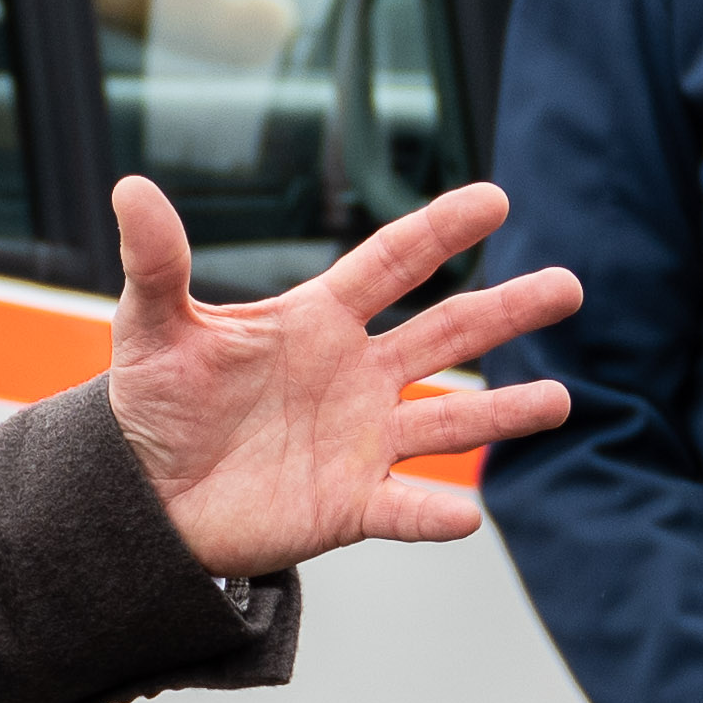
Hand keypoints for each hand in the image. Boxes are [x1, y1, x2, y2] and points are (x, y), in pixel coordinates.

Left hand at [106, 178, 580, 570]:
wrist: (143, 492)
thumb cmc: (153, 403)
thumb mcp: (150, 327)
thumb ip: (157, 262)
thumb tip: (131, 188)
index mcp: (317, 320)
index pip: (392, 264)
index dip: (441, 231)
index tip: (494, 200)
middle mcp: (355, 375)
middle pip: (447, 334)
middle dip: (507, 311)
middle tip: (570, 286)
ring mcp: (361, 439)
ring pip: (449, 420)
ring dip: (504, 412)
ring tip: (561, 399)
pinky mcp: (350, 502)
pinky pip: (404, 508)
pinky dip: (434, 513)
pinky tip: (470, 515)